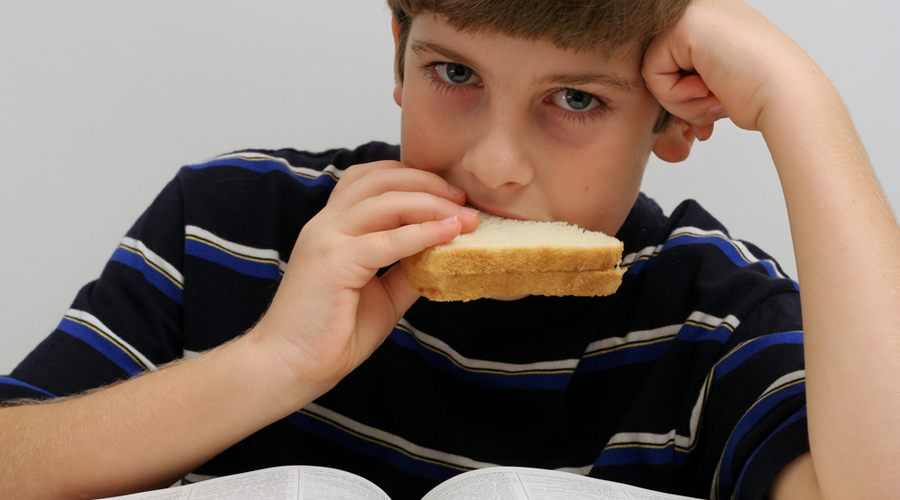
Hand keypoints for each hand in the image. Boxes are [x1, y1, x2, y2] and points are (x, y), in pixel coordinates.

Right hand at [251, 161, 478, 396]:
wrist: (290, 365)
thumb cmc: (331, 334)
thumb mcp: (382, 295)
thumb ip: (408, 270)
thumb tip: (446, 256)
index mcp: (333, 226)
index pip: (371, 179)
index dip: (413, 177)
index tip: (449, 193)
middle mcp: (327, 224)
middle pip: (382, 180)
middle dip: (429, 183)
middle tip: (463, 198)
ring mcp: (327, 238)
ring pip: (386, 201)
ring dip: (432, 203)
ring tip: (463, 215)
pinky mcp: (334, 262)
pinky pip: (387, 240)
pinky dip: (422, 232)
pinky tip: (449, 233)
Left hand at [642, 0, 819, 136]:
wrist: (786, 95)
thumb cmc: (760, 94)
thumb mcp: (716, 78)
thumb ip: (688, 75)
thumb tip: (660, 90)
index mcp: (712, 19)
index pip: (671, 63)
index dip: (684, 95)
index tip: (712, 109)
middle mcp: (703, 10)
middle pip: (660, 65)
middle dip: (680, 99)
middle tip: (713, 107)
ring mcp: (692, 12)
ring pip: (653, 70)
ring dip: (679, 101)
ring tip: (713, 99)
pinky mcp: (683, 25)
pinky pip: (651, 72)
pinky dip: (675, 96)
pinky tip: (707, 90)